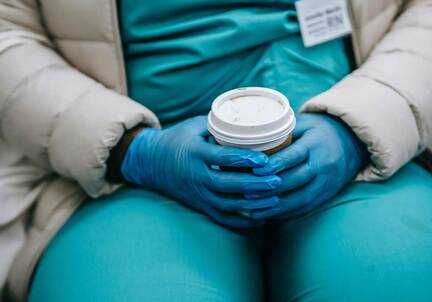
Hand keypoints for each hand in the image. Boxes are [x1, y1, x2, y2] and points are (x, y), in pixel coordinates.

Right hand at [121, 116, 280, 227]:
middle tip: (277, 181)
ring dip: (252, 205)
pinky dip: (242, 221)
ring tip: (274, 200)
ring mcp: (198, 194)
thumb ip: (219, 124)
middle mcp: (196, 176)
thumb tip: (249, 119)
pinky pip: (222, 217)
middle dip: (254, 186)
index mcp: (195, 154)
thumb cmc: (176, 140)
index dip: (245, 160)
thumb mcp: (194, 126)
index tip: (265, 160)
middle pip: (227, 185)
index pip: (222, 158)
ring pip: (227, 205)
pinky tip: (261, 218)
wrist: (150, 163)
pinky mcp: (200, 205)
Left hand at [248, 113, 366, 218]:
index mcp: (316, 144)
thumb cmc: (318, 132)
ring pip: (302, 198)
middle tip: (248, 193)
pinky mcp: (326, 195)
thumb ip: (283, 132)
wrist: (351, 144)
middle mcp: (323, 165)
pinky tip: (269, 214)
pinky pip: (306, 207)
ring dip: (277, 206)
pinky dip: (287, 213)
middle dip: (272, 188)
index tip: (256, 171)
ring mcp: (327, 183)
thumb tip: (253, 140)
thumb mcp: (304, 124)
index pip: (295, 156)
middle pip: (297, 179)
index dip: (275, 164)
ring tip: (255, 209)